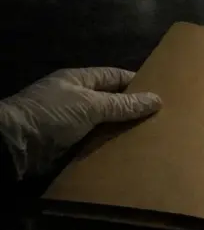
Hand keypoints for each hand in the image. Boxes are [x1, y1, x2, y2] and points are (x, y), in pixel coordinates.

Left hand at [0, 68, 161, 178]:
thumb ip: (123, 105)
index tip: (162, 92)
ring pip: (104, 123)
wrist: (14, 145)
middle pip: (111, 101)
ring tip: (151, 137)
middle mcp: (76, 98)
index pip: (114, 76)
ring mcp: (71, 121)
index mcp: (79, 80)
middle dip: (133, 110)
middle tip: (162, 118)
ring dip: (122, 130)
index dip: (137, 83)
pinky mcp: (67, 143)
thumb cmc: (52, 114)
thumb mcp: (90, 106)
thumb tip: (157, 99)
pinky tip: (128, 152)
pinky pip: (94, 142)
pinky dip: (109, 146)